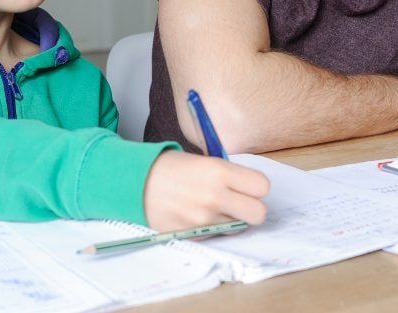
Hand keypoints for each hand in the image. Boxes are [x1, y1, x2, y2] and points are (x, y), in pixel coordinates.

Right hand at [143, 150, 269, 231]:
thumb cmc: (170, 168)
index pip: (262, 187)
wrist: (135, 183)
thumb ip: (228, 175)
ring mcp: (203, 220)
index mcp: (218, 172)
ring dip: (231, 220)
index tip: (248, 186)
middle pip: (259, 214)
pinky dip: (212, 228)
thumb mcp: (203, 161)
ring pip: (238, 227)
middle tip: (239, 202)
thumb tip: (250, 189)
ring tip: (213, 207)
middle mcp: (214, 197)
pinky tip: (197, 215)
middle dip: (252, 209)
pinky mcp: (192, 235)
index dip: (256, 187)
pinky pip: (217, 235)